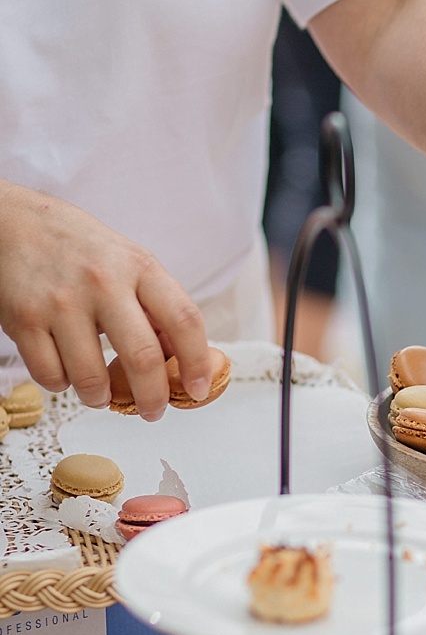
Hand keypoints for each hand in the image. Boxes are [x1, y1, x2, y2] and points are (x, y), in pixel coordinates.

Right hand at [0, 180, 210, 418]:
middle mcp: (103, 283)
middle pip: (143, 358)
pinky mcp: (23, 319)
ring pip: (91, 377)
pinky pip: (50, 375)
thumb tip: (184, 361)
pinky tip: (66, 372)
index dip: (196, 363)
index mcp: (140, 268)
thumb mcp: (132, 263)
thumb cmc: (83, 250)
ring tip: (102, 396)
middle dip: (153, 398)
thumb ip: (158, 307)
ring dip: (101, 398)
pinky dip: (61, 385)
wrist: (16, 223)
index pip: (184, 321)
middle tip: (154, 411)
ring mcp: (61, 302)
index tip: (199, 389)